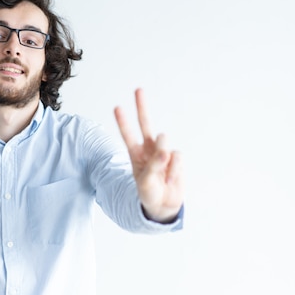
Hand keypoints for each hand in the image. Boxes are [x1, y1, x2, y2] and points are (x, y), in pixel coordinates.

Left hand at [114, 88, 183, 222]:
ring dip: (163, 157)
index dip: (123, 122)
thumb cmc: (150, 192)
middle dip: (142, 107)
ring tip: (162, 174)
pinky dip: (175, 170)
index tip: (117, 107)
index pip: (128, 135)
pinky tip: (171, 178)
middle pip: (145, 124)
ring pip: (163, 142)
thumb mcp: (146, 182)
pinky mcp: (176, 158)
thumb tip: (166, 151)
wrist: (164, 204)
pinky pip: (177, 158)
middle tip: (138, 89)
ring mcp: (163, 152)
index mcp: (136, 154)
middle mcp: (149, 149)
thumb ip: (154, 165)